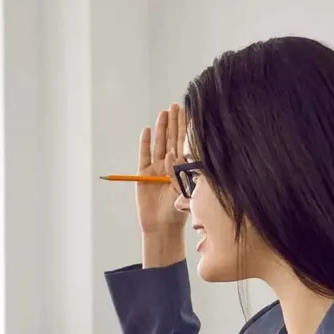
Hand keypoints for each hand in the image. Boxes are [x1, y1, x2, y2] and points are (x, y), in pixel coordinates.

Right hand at [136, 103, 188, 233]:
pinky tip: (148, 130)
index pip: (186, 144)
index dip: (187, 128)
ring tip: (164, 113)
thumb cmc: (177, 213)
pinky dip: (145, 143)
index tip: (190, 112)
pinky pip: (144, 155)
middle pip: (173, 140)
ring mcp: (156, 169)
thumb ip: (178, 174)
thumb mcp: (184, 192)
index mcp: (183, 169)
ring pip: (160, 144)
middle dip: (175, 123)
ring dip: (162, 128)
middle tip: (176, 105)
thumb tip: (171, 156)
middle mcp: (170, 166)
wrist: (161, 227)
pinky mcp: (143, 175)